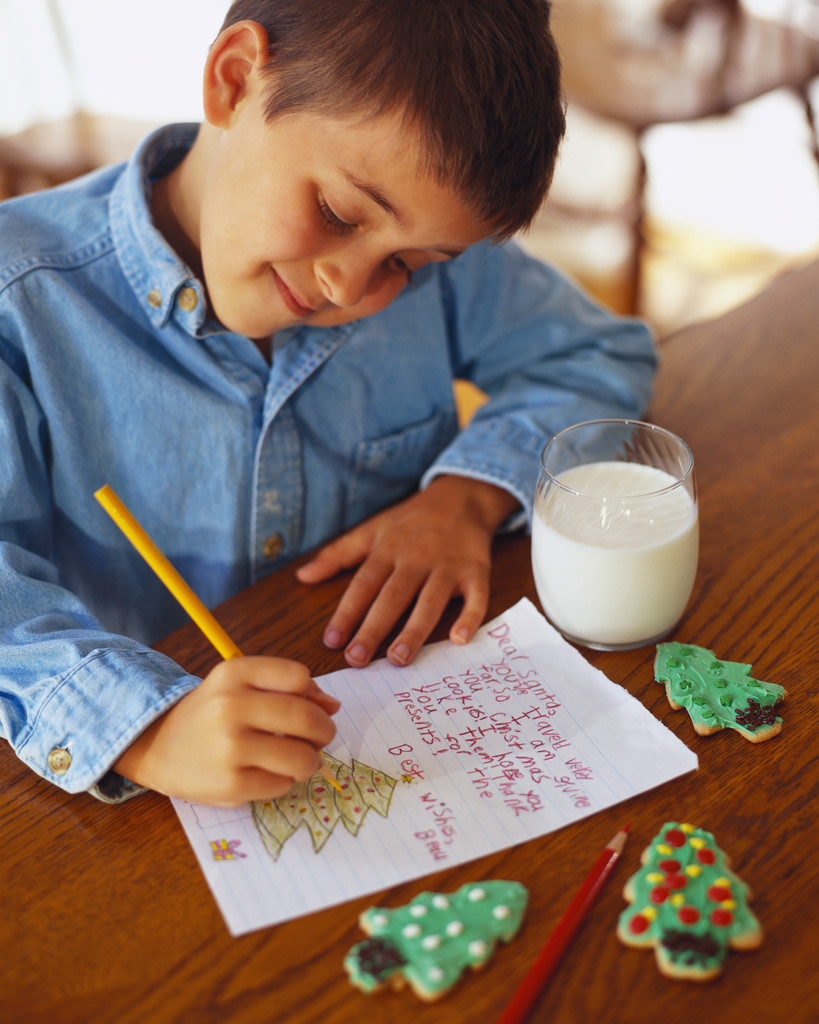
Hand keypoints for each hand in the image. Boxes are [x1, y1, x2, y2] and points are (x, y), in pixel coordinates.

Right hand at [113, 656, 339, 806]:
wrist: (157, 746)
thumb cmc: (211, 713)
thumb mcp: (240, 685)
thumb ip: (286, 688)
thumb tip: (332, 706)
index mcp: (234, 673)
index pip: (299, 677)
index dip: (313, 695)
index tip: (309, 707)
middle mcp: (230, 706)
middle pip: (306, 718)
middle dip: (324, 732)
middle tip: (319, 740)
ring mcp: (229, 747)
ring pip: (302, 757)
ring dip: (309, 762)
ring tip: (297, 761)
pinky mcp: (229, 785)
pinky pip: (282, 785)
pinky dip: (284, 782)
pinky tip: (267, 775)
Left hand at [295, 475, 518, 667]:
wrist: (462, 498)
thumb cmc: (411, 521)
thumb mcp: (371, 530)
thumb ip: (336, 555)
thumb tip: (302, 576)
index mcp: (388, 550)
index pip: (363, 585)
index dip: (347, 613)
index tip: (332, 641)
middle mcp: (416, 559)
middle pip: (393, 597)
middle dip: (374, 628)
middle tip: (357, 659)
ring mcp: (448, 566)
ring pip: (430, 601)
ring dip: (414, 630)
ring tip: (398, 659)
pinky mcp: (476, 571)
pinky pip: (476, 597)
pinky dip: (470, 617)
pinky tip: (459, 640)